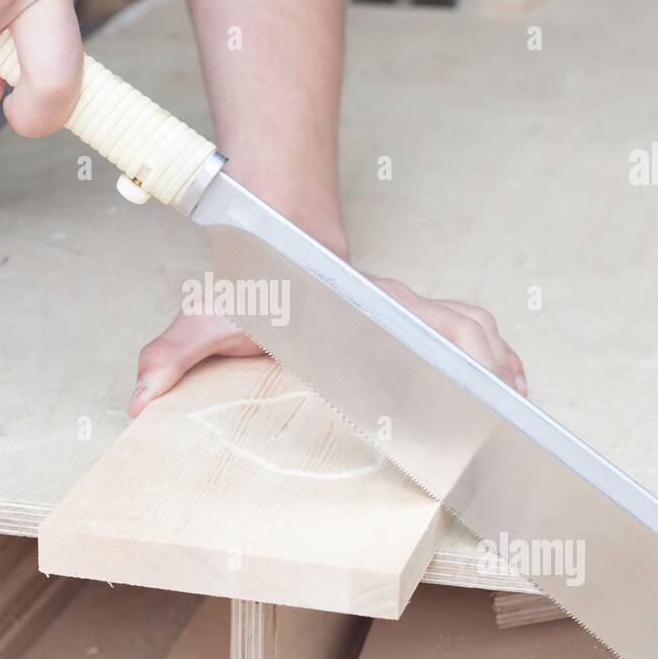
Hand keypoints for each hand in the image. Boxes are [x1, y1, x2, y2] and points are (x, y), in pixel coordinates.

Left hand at [130, 275, 526, 417]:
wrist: (271, 238)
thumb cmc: (249, 283)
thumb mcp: (207, 318)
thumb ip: (172, 353)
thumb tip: (141, 396)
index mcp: (359, 307)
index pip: (417, 331)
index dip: (450, 361)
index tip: (475, 394)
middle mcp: (393, 302)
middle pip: (461, 331)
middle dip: (488, 373)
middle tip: (505, 420)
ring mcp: (407, 304)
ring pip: (472, 327)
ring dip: (498, 365)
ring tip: (515, 413)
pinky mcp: (411, 313)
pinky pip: (469, 326)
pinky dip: (495, 354)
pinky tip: (509, 386)